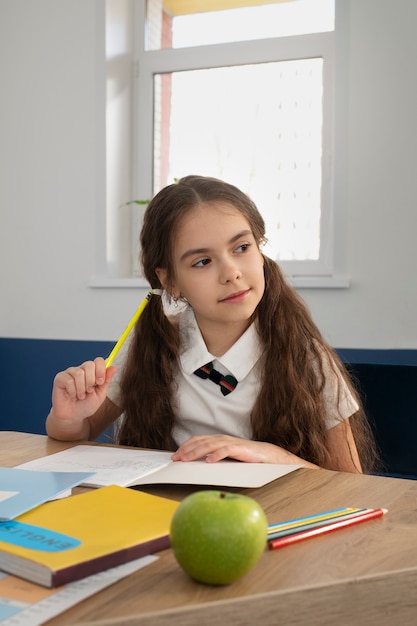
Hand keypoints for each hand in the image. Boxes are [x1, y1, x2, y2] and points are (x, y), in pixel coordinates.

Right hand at [51, 358, 115, 423]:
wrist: (73, 416)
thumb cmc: (86, 405)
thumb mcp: (100, 394)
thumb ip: (106, 381)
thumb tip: (114, 367)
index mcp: (92, 371)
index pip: (98, 361)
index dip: (101, 370)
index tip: (100, 382)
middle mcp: (81, 369)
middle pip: (89, 364)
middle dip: (91, 381)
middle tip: (89, 391)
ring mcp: (70, 372)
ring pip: (79, 373)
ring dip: (81, 389)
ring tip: (80, 396)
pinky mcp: (60, 378)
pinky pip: (68, 380)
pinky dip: (72, 391)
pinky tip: (72, 396)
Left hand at [171, 434, 311, 464]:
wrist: (269, 456)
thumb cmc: (247, 458)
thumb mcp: (228, 459)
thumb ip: (215, 460)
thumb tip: (199, 468)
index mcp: (218, 441)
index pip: (198, 441)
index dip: (186, 447)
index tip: (176, 455)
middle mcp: (223, 439)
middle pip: (201, 442)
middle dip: (187, 450)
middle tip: (176, 458)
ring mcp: (231, 443)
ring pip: (210, 445)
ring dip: (196, 452)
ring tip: (186, 459)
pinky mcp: (240, 449)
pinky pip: (226, 450)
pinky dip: (216, 455)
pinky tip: (209, 461)